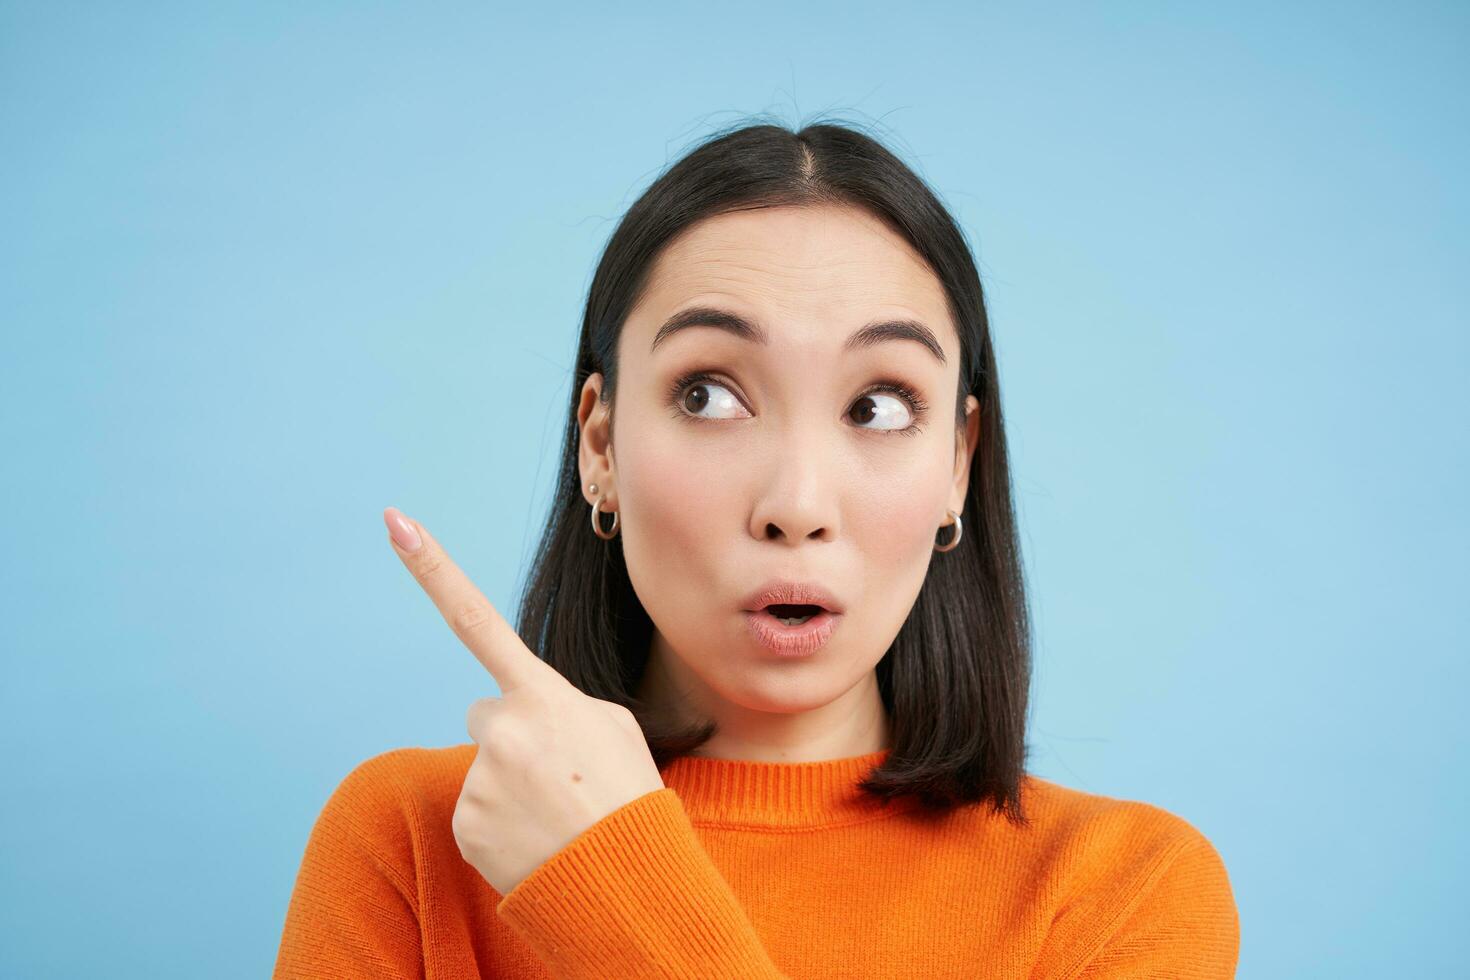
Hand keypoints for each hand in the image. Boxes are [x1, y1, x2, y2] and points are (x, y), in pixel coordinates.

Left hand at [382, 506, 666, 896]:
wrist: (626, 880)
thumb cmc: (628, 794)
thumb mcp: (613, 725)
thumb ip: (558, 702)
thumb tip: (516, 712)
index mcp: (542, 693)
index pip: (477, 618)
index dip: (432, 568)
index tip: (395, 522)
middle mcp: (501, 728)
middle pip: (486, 713)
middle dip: (514, 736)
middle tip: (560, 773)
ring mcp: (479, 778)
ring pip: (483, 765)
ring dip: (512, 783)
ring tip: (556, 811)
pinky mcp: (465, 823)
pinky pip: (475, 808)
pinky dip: (500, 821)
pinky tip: (535, 836)